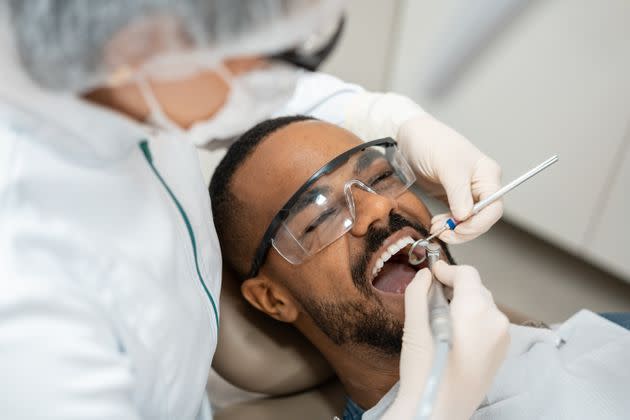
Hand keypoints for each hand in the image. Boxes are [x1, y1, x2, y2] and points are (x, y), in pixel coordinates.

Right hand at [382, 263, 509, 419]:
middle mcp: (496, 321)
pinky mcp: (500, 353)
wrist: (438, 411)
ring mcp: (502, 339)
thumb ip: (417, 294)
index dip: (447, 269)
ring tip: (440, 317)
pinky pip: (487, 324)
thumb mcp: (414, 328)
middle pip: (476, 289)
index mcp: (476, 310)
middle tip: (430, 294)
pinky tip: (453, 334)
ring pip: (483, 306)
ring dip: (463, 303)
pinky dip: (472, 320)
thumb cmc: (426, 372)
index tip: (431, 272)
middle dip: (455, 287)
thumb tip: (424, 276)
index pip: (467, 274)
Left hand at [397, 113, 502, 243]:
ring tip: (437, 228)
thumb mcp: (447, 166)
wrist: (411, 136)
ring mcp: (466, 192)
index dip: (479, 223)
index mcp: (487, 175)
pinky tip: (437, 224)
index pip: (494, 207)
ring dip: (454, 230)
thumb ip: (458, 192)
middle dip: (464, 229)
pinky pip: (456, 218)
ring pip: (469, 221)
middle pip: (483, 218)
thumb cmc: (432, 142)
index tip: (458, 228)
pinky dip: (448, 225)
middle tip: (444, 233)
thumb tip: (466, 216)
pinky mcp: (452, 197)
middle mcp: (480, 185)